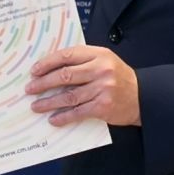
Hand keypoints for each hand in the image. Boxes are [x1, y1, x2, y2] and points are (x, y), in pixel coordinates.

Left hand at [25, 43, 140, 127]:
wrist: (143, 97)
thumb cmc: (118, 78)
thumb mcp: (104, 61)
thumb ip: (83, 61)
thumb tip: (51, 69)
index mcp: (99, 55)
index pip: (68, 55)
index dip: (48, 63)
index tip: (34, 70)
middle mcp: (101, 70)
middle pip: (65, 75)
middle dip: (44, 83)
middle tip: (30, 89)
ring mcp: (102, 89)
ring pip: (69, 96)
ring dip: (49, 102)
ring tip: (36, 106)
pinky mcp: (103, 107)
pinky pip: (78, 112)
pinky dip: (63, 117)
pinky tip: (53, 119)